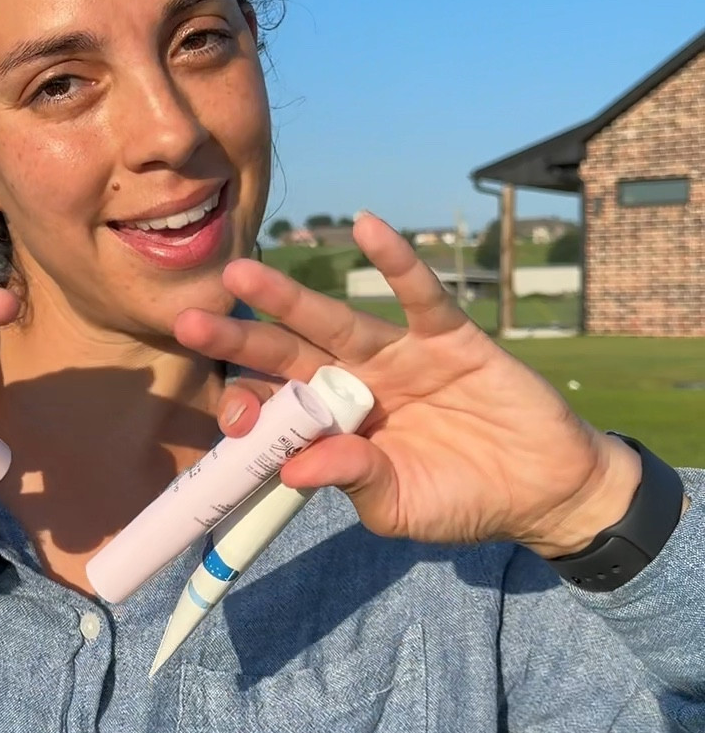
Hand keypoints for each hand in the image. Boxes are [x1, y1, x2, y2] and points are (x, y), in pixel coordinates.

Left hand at [180, 213, 640, 557]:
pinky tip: (366, 226)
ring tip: (244, 273)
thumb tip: (294, 468)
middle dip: (242, 339)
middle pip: (290, 355)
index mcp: (337, 428)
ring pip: (337, 319)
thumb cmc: (464, 502)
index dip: (251, 407)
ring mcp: (400, 356)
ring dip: (291, 297)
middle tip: (189, 321)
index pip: (280, 408)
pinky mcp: (450, 337)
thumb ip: (353, 479)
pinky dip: (396, 260)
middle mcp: (358, 383)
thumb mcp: (401, 505)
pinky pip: (420, 294)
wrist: (543, 490)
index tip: (231, 418)